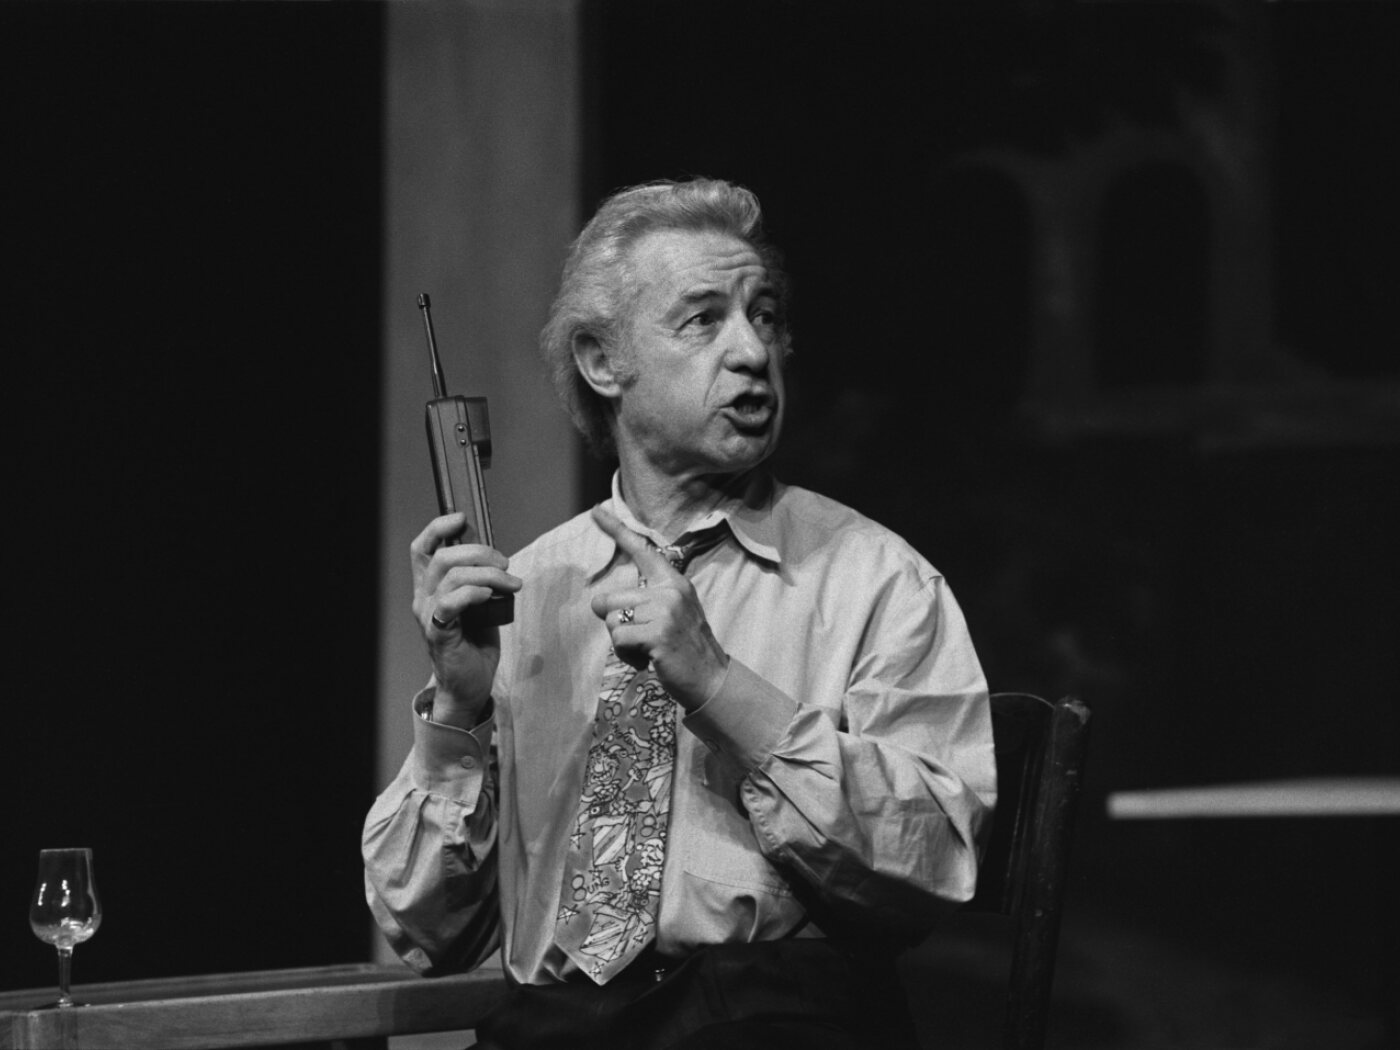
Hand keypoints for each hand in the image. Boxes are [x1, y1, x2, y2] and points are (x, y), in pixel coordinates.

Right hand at [410, 512, 522, 727]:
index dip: (438, 527)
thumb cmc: (475, 642)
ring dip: (489, 574)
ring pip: (452, 576)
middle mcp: (423, 598)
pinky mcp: (439, 633)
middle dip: (480, 551)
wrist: (470, 684)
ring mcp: (428, 615)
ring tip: (512, 583)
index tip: (462, 519)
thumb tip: (494, 554)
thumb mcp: (479, 603)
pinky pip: (451, 603)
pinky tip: (491, 596)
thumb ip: (479, 579)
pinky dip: (474, 593)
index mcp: (430, 587)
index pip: (422, 548)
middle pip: (444, 556)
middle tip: (505, 564)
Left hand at [589, 505, 728, 711]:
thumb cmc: (684, 647)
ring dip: (622, 643)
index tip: (596, 511)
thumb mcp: (673, 612)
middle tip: (641, 638)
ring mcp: (666, 611)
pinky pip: (619, 639)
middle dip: (614, 624)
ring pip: (611, 622)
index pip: (641, 549)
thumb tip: (602, 602)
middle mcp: (670, 591)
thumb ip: (647, 598)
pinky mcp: (658, 633)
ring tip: (647, 649)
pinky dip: (627, 655)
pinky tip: (648, 660)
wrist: (711, 678)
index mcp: (672, 582)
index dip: (616, 529)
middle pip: (608, 599)